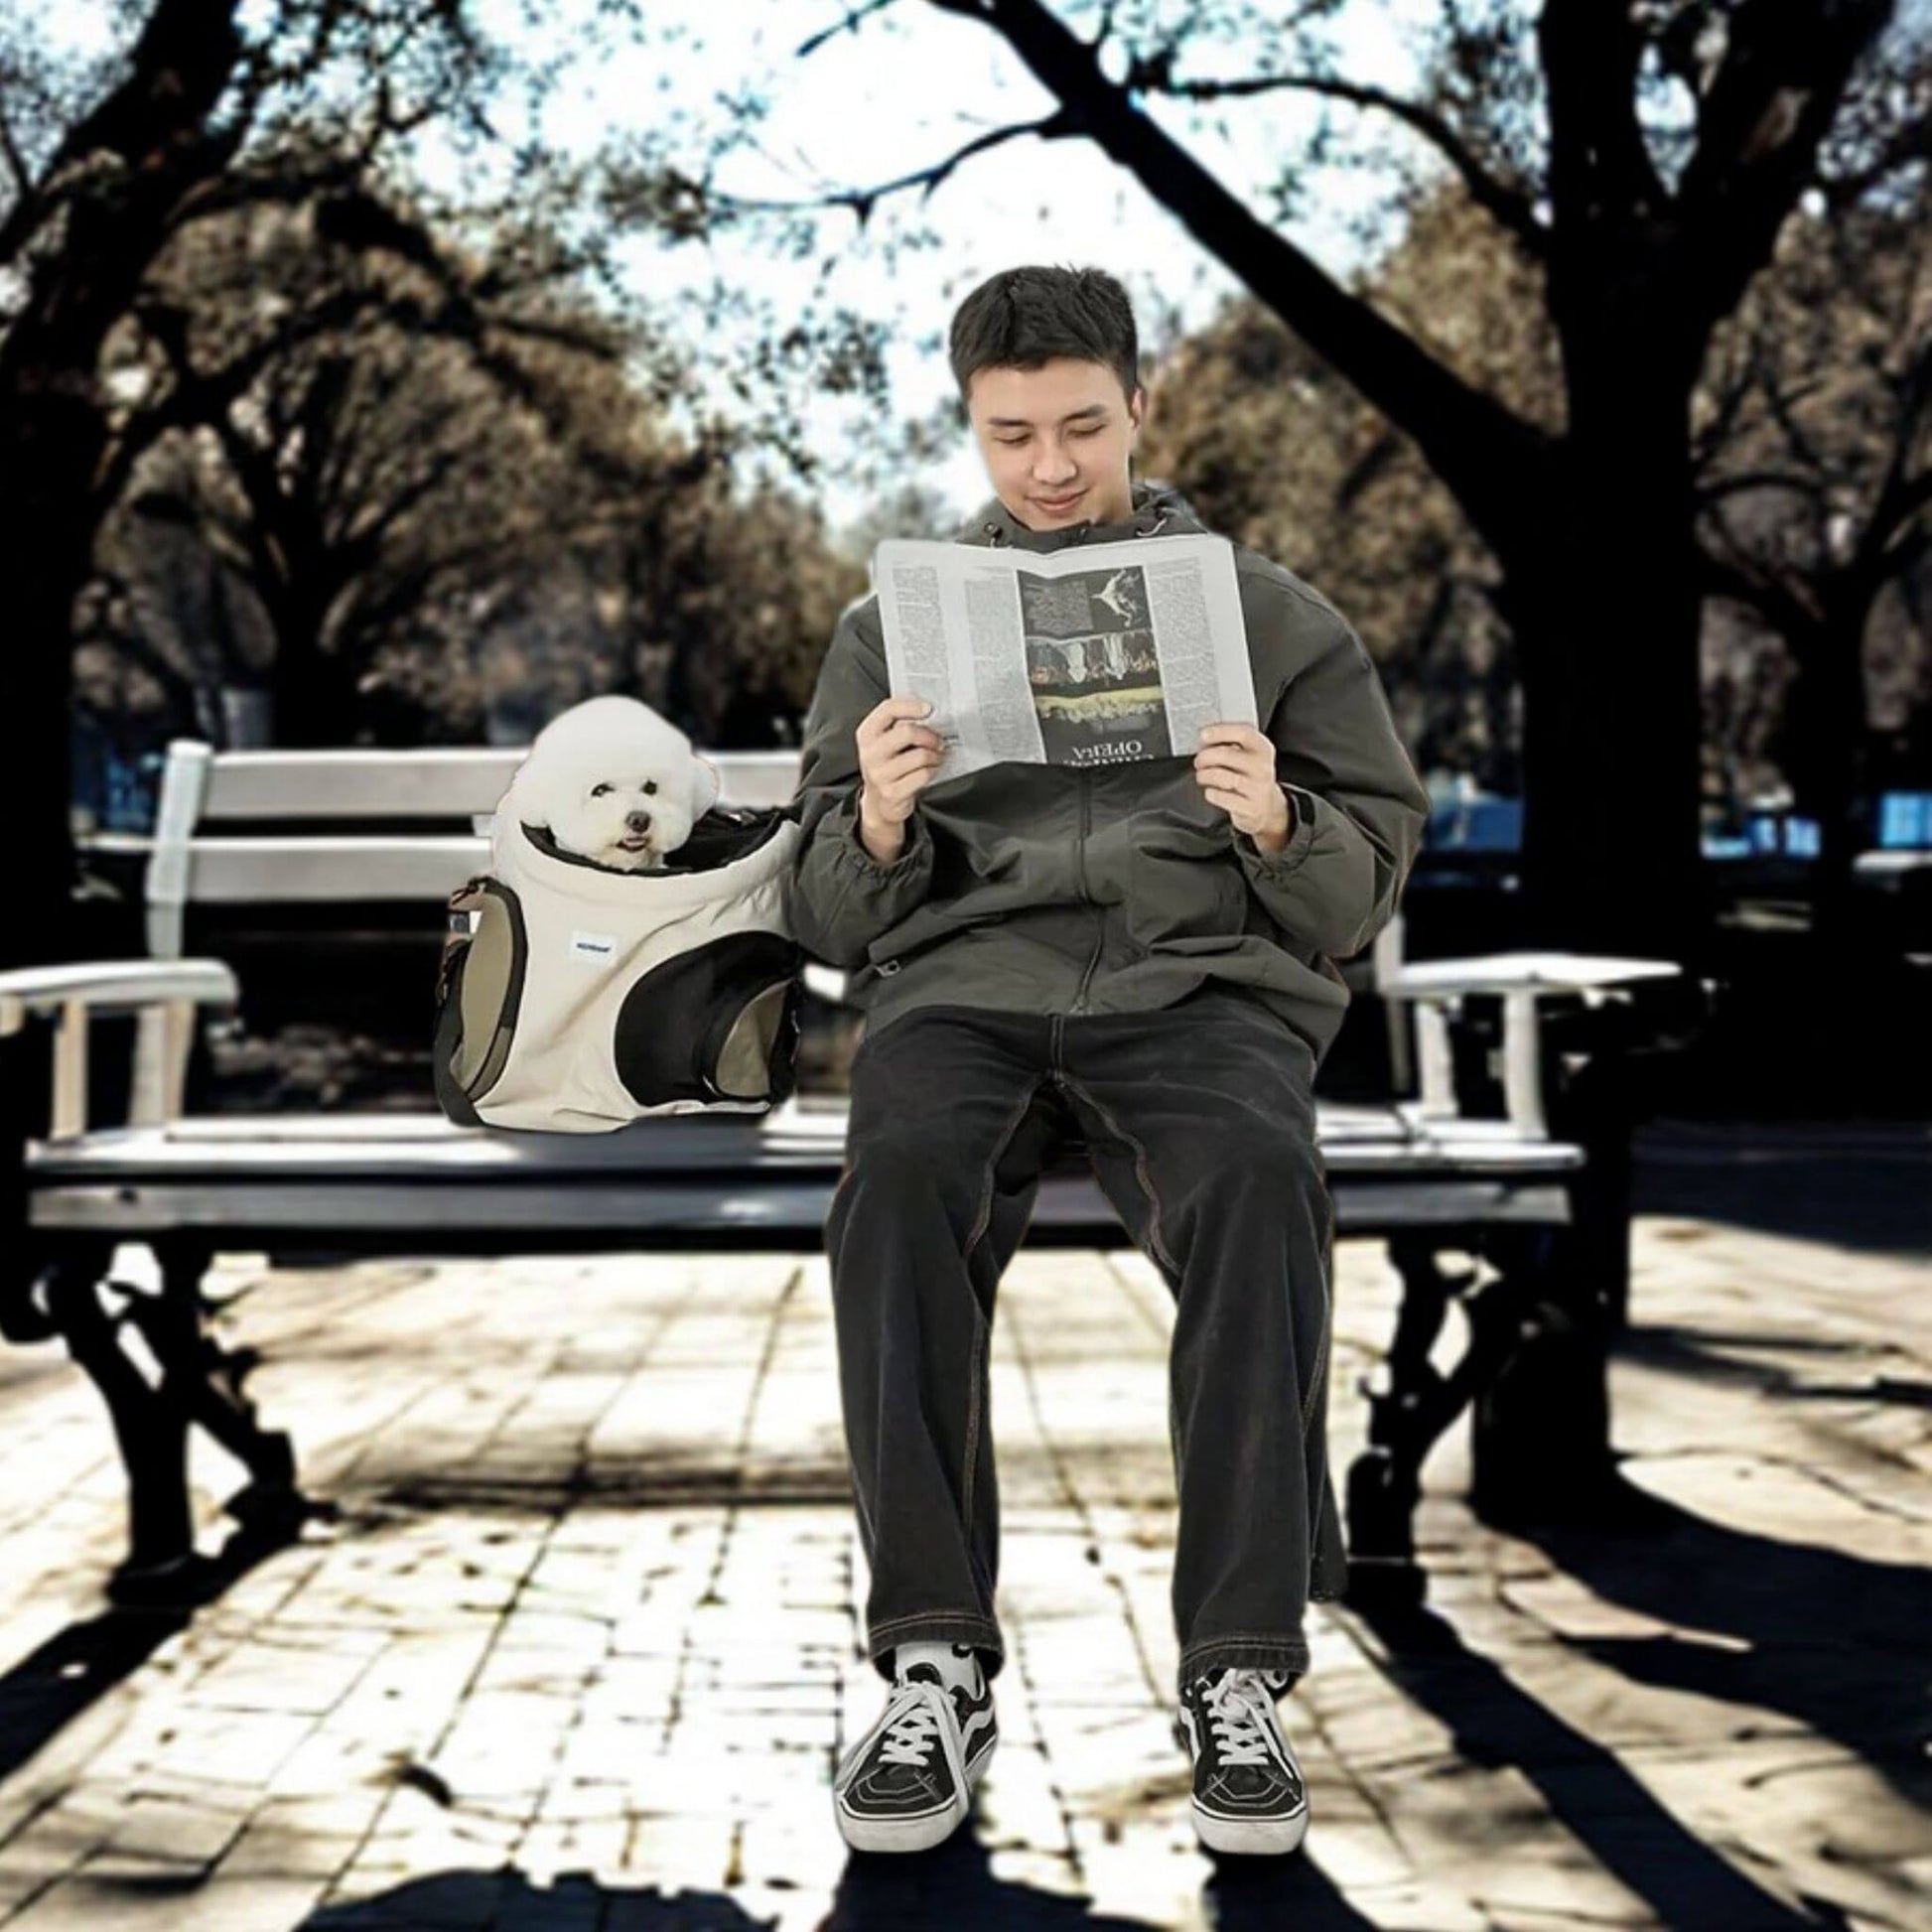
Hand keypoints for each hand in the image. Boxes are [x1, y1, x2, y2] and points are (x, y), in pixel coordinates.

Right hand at [856, 697, 944, 856]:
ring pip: (920, 755)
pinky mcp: (892, 792)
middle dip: (930, 736)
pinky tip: (931, 770)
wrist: (878, 803)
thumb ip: (899, 725)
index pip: (888, 710)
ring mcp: (880, 774)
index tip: (929, 708)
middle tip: (939, 741)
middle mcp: (870, 753)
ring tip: (936, 757)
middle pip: (908, 732)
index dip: (911, 706)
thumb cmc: (887, 766)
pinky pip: (923, 775)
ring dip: (935, 756)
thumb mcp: (884, 742)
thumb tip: (928, 711)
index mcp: (867, 734)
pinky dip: (933, 771)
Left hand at [1194, 723, 1291, 850]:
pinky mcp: (1249, 807)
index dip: (1220, 732)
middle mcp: (1262, 767)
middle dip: (1205, 756)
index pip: (1243, 733)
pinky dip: (1210, 793)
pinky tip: (1212, 791)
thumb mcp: (1249, 756)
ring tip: (1202, 776)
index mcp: (1262, 748)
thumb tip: (1205, 740)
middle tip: (1199, 761)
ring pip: (1221, 776)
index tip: (1203, 734)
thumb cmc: (1251, 777)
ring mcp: (1257, 788)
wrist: (1267, 807)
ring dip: (1204, 775)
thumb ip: (1231, 744)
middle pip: (1226, 754)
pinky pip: (1220, 797)